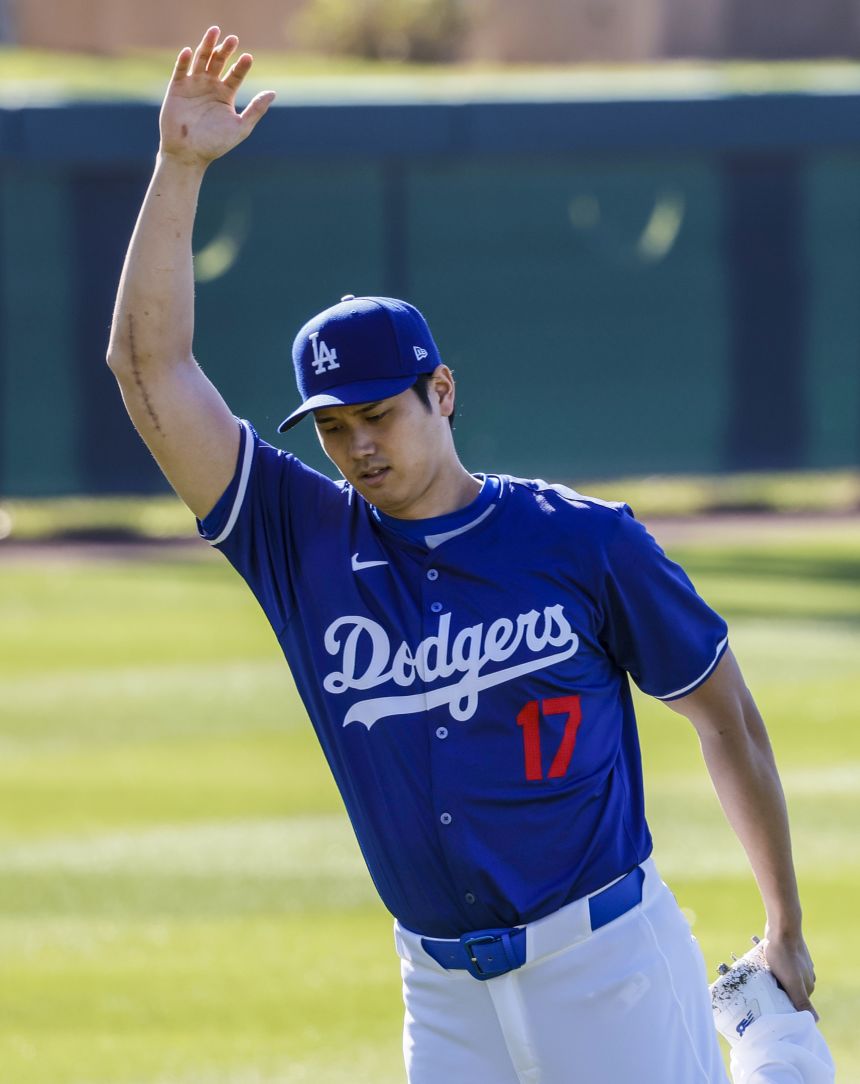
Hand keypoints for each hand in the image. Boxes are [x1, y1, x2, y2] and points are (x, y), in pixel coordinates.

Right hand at [159, 26, 275, 166]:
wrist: (189, 154)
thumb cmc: (215, 144)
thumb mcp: (241, 127)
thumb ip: (256, 110)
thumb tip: (273, 92)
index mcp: (225, 94)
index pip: (236, 74)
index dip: (241, 66)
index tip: (248, 58)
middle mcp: (210, 86)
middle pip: (219, 61)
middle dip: (225, 49)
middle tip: (233, 39)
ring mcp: (193, 85)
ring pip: (201, 59)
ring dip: (207, 45)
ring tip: (214, 31)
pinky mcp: (176, 88)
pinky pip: (180, 70)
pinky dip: (184, 60)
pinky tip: (189, 51)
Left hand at [764, 929, 818, 1020]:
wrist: (782, 926)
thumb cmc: (784, 955)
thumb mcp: (792, 982)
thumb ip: (802, 1001)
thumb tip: (816, 1021)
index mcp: (808, 986)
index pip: (794, 1003)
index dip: (782, 1005)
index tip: (769, 1004)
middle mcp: (806, 976)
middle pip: (788, 990)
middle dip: (777, 992)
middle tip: (762, 991)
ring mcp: (798, 963)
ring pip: (783, 977)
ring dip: (773, 978)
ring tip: (760, 977)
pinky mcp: (789, 953)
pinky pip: (779, 965)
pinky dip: (772, 967)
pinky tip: (763, 964)